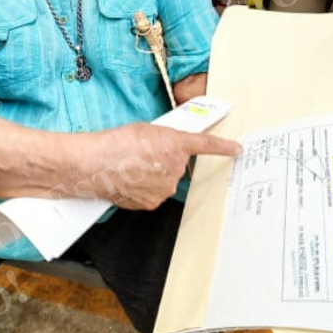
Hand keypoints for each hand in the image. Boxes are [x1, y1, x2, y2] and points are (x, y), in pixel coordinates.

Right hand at [86, 123, 241, 209]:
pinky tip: (129, 180)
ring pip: (164, 180)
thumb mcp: (145, 130)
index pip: (206, 145)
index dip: (224, 147)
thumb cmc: (115, 144)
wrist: (95, 164)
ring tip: (131, 168)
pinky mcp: (153, 202)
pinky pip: (153, 193)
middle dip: (164, 160)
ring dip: (152, 175)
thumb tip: (167, 145)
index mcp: (175, 144)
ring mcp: (165, 187)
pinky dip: (143, 188)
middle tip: (143, 155)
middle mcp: (175, 167)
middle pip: (177, 164)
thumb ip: (164, 138)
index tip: (237, 149)